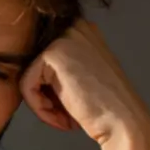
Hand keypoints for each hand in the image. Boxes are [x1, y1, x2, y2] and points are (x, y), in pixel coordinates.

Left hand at [19, 19, 147, 144]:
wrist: (122, 122)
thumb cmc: (104, 108)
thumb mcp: (83, 77)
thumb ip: (62, 68)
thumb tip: (32, 74)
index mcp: (83, 31)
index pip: (45, 60)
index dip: (51, 88)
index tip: (67, 106)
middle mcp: (74, 27)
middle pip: (36, 66)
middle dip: (45, 94)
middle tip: (66, 113)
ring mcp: (64, 38)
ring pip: (29, 76)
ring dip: (43, 104)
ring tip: (65, 117)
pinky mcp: (52, 54)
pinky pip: (26, 85)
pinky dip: (39, 108)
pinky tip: (62, 117)